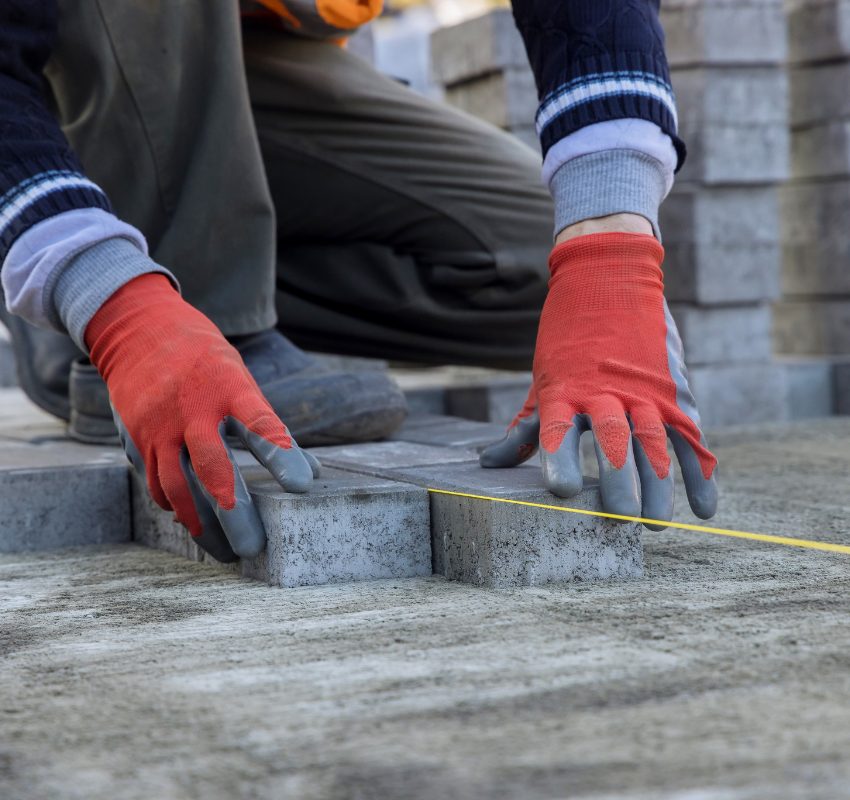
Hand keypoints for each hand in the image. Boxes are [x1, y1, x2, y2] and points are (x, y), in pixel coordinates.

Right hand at [86, 274, 316, 561]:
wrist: (139, 331)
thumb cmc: (205, 361)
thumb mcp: (240, 378)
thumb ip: (269, 425)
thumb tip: (311, 473)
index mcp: (228, 386)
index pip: (260, 423)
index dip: (281, 454)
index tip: (301, 486)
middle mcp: (192, 407)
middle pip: (212, 465)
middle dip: (233, 509)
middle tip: (254, 546)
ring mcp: (159, 424)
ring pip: (177, 485)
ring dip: (201, 522)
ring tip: (223, 549)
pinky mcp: (136, 437)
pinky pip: (154, 481)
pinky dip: (174, 505)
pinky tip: (192, 521)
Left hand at [480, 231, 716, 529]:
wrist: (608, 276)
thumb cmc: (566, 338)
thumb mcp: (542, 379)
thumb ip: (526, 427)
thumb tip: (490, 464)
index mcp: (566, 389)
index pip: (559, 430)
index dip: (559, 461)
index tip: (560, 493)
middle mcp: (606, 390)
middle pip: (614, 441)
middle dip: (618, 482)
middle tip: (619, 519)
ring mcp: (644, 389)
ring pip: (654, 441)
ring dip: (658, 485)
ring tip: (655, 523)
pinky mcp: (672, 390)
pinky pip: (690, 436)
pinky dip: (700, 472)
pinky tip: (704, 508)